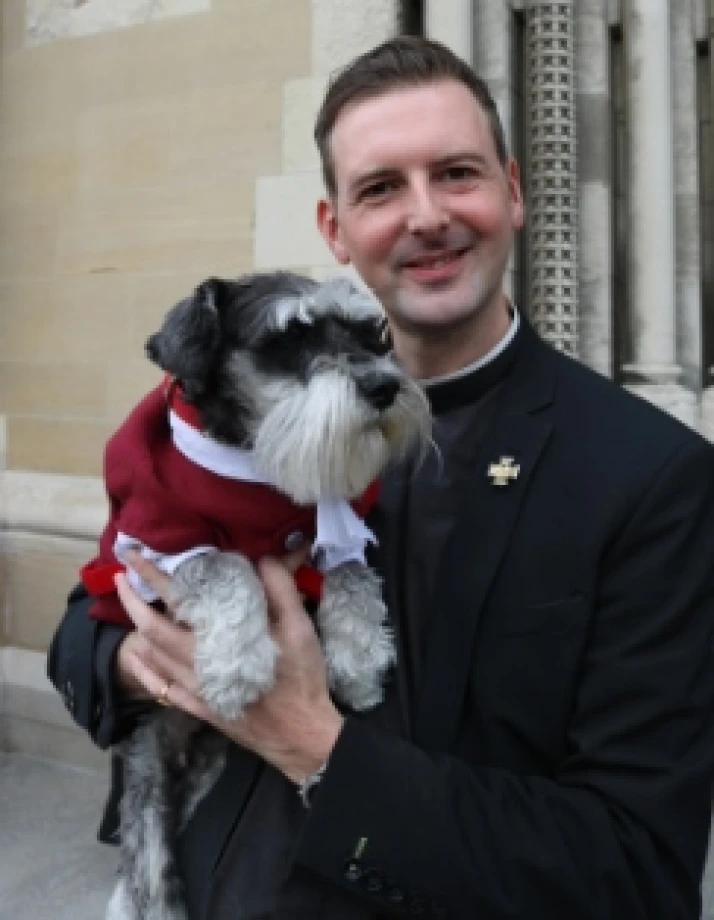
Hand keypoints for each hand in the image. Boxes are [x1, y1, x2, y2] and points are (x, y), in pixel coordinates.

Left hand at [114, 551, 343, 782]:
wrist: (300, 733)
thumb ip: (280, 590)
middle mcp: (198, 663)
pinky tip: (136, 658)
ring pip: (153, 657)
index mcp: (218, 639)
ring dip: (137, 629)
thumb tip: (263, 558)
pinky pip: (162, 688)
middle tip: (120, 576)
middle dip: (132, 600)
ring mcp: (195, 688)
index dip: (151, 576)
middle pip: (151, 629)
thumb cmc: (300, 679)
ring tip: (129, 608)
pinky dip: (144, 671)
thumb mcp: (299, 629)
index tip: (133, 557)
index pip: (176, 600)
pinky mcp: (200, 707)